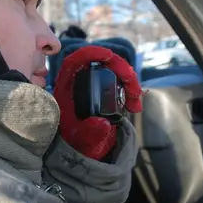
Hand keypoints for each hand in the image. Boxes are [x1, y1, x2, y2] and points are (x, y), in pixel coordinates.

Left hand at [53, 45, 141, 160]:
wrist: (82, 148)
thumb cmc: (75, 142)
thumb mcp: (80, 141)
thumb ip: (89, 134)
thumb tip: (103, 124)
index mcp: (66, 88)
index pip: (75, 61)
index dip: (91, 54)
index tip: (109, 55)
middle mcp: (79, 82)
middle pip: (101, 64)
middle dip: (122, 72)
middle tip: (134, 95)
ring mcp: (94, 85)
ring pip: (114, 72)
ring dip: (129, 82)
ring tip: (135, 105)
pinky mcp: (105, 90)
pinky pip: (119, 82)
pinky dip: (130, 90)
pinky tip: (134, 105)